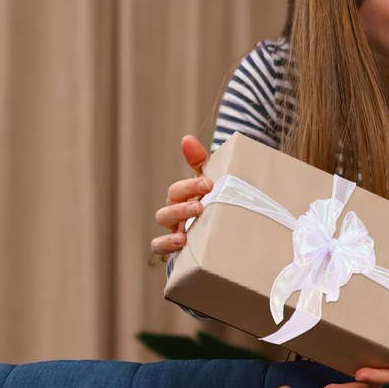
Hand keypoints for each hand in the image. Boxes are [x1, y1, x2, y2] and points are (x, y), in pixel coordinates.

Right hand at [151, 135, 212, 255]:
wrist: (229, 237)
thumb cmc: (216, 204)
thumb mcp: (211, 184)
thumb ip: (200, 162)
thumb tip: (186, 138)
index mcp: (184, 197)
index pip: (180, 189)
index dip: (191, 186)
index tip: (209, 184)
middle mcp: (176, 212)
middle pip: (169, 206)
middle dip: (182, 205)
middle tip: (200, 207)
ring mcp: (175, 230)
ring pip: (163, 223)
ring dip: (174, 223)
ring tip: (188, 229)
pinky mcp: (177, 249)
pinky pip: (159, 247)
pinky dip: (165, 244)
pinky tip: (180, 244)